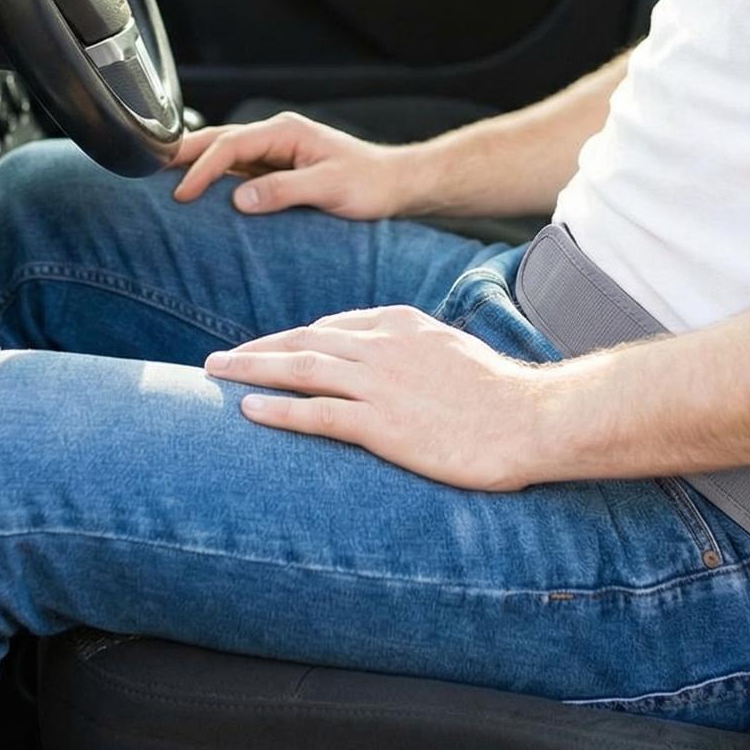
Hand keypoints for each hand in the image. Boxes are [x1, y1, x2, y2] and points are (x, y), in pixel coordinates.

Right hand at [171, 112, 415, 219]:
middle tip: (147, 173)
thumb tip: (239, 198)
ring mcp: (275, 152)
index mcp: (285, 132)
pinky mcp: (276, 170)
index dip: (203, 169)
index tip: (183, 195)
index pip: (231, 145)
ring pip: (224, 155)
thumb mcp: (330, 187)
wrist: (394, 185)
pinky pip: (236, 172)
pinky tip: (195, 192)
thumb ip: (285, 191)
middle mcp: (276, 136)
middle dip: (183, 156)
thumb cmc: (369, 183)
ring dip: (194, 166)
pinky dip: (212, 179)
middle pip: (219, 141)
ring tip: (160, 181)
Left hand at [202, 305, 551, 490]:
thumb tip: (387, 366)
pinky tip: (248, 411)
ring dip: (252, 371)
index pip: (330, 327)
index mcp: (400, 324)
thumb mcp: (449, 354)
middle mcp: (383, 346)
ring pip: (300, 369)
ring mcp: (381, 384)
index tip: (263, 352)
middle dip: (257, 350)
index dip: (290, 340)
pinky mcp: (383, 425)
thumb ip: (411, 352)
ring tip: (216, 377)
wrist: (533, 418)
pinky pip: (317, 414)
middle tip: (218, 362)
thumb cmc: (499, 394)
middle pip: (304, 342)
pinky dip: (278, 411)